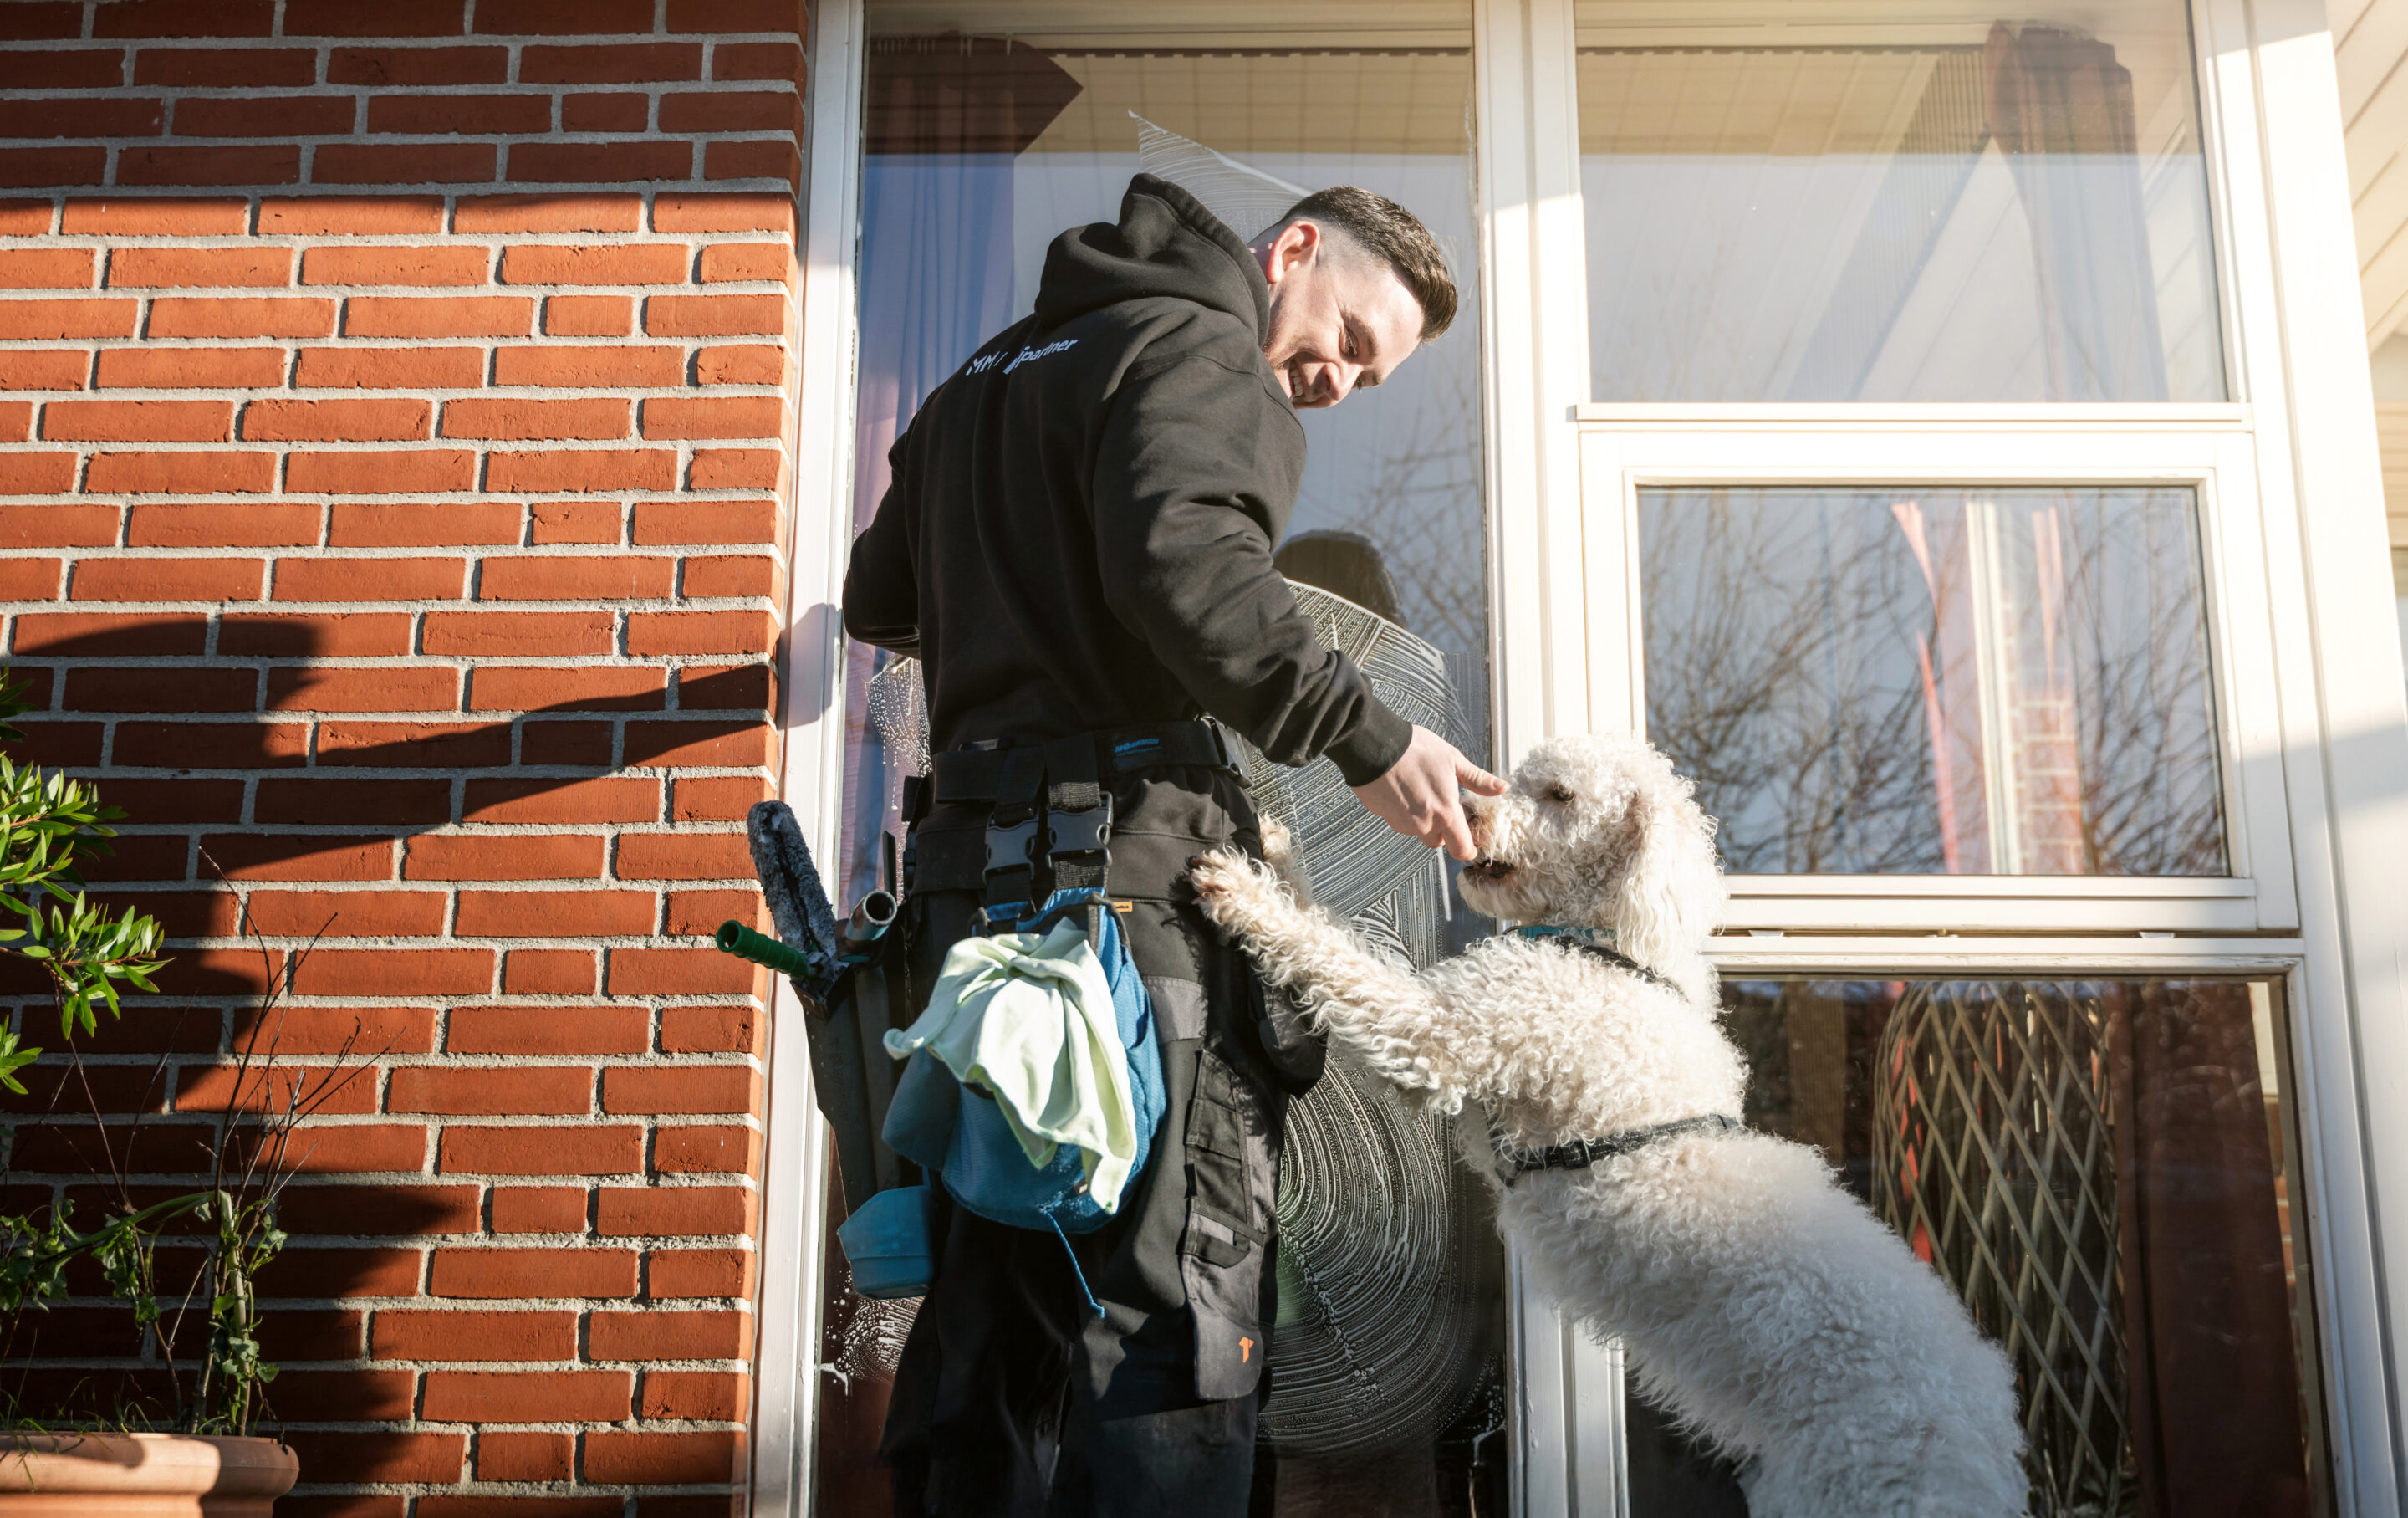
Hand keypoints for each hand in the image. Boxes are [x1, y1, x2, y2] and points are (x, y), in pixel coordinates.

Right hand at [1350, 725, 1506, 859]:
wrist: (1374, 746)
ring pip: (1420, 831)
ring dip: (1424, 819)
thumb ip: (1478, 780)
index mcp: (1445, 812)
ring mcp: (1403, 823)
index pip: (1462, 849)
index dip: (1469, 848)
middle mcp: (1424, 824)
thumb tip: (1501, 788)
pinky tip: (1405, 791)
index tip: (1470, 838)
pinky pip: (1402, 823)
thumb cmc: (1414, 749)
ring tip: (1421, 791)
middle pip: (1439, 841)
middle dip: (1444, 828)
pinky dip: (1406, 813)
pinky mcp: (1386, 818)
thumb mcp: (1453, 760)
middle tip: (1443, 803)